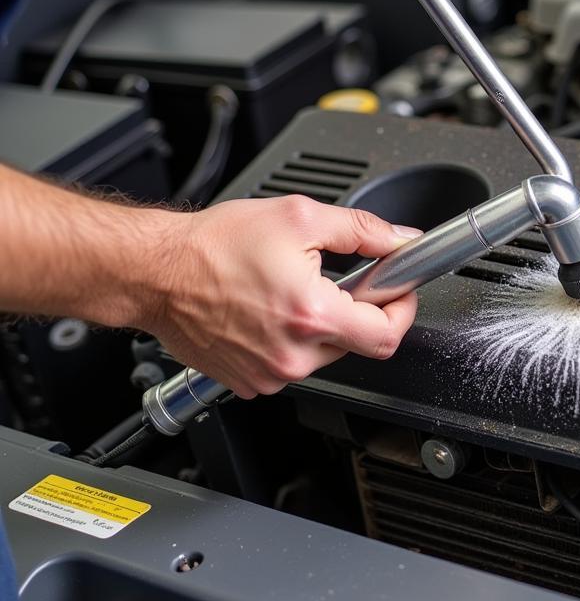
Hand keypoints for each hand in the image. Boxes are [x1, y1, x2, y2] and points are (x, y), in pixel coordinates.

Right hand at [143, 196, 420, 397]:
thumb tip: (400, 240)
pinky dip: (291, 340)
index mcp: (311, 316)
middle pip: (357, 344)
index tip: (396, 291)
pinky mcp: (250, 383)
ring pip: (324, 355)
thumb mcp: (300, 217)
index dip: (401, 310)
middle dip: (355, 311)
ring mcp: (269, 375)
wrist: (157, 272)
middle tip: (335, 280)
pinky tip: (269, 312)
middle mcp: (293, 355)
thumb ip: (362, 229)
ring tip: (291, 292)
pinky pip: (291, 364)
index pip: (387, 336)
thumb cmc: (214, 245)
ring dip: (321, 325)